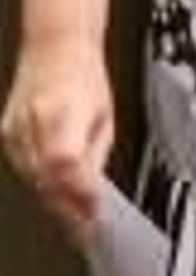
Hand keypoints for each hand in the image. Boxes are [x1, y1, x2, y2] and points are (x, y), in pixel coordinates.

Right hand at [2, 37, 113, 243]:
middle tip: (85, 227)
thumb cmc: (84, 78)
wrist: (55, 49)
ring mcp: (14, 129)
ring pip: (33, 179)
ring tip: (74, 214)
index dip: (78, 196)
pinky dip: (41, 181)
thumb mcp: (105, 118)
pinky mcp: (6, 134)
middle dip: (67, 208)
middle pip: (46, 178)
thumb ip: (96, 158)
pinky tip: (56, 189)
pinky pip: (24, 168)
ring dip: (54, 199)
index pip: (66, 165)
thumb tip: (94, 195)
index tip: (93, 217)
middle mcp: (34, 121)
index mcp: (64, 112)